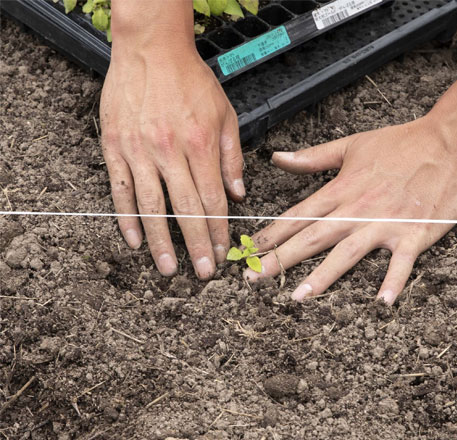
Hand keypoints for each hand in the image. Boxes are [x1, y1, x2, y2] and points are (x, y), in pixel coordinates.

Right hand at [100, 44, 243, 278]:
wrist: (150, 48)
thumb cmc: (190, 80)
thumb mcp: (224, 114)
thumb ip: (232, 157)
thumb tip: (239, 194)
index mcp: (200, 144)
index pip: (212, 199)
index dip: (218, 230)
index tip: (222, 252)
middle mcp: (169, 151)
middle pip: (185, 209)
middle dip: (196, 244)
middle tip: (202, 272)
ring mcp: (139, 150)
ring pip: (151, 206)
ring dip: (160, 241)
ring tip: (168, 268)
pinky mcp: (115, 147)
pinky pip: (121, 190)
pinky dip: (126, 217)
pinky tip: (133, 240)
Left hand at [244, 116, 456, 304]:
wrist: (449, 142)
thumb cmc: (401, 143)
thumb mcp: (351, 145)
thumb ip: (312, 157)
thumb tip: (279, 158)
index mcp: (341, 190)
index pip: (297, 215)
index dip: (270, 234)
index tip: (248, 250)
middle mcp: (356, 210)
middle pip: (311, 237)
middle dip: (280, 259)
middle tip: (253, 278)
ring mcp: (384, 224)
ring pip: (346, 253)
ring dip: (322, 276)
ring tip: (298, 296)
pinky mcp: (413, 234)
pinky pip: (401, 263)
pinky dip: (393, 281)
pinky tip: (382, 303)